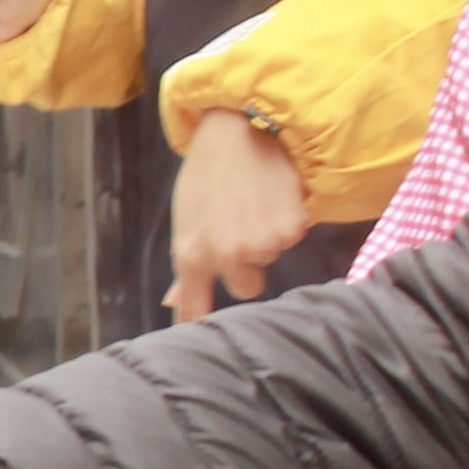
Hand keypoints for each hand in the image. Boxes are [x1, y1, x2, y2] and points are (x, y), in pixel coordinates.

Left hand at [167, 110, 314, 316]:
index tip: (202, 341)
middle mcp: (226, 255)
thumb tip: (174, 304)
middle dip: (247, 263)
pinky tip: (274, 195)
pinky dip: (289, 220)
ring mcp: (261, 244)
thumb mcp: (186, 217)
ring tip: (255, 202)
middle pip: (246, 287)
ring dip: (268, 236)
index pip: (195, 309)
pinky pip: (294, 237)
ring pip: (271, 258)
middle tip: (241, 225)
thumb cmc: (208, 172)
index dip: (200, 323)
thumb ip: (186, 266)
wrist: (240, 127)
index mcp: (192, 253)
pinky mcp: (291, 229)